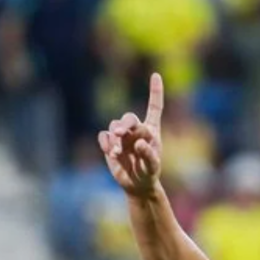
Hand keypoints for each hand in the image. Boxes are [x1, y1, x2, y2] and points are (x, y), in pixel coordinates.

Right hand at [99, 72, 163, 197]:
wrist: (137, 185)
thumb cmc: (149, 173)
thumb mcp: (152, 167)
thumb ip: (148, 155)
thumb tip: (139, 142)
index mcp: (151, 130)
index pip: (154, 107)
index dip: (155, 91)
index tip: (156, 75)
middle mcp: (136, 129)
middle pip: (129, 118)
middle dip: (125, 124)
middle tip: (120, 134)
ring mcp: (122, 136)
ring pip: (115, 126)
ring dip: (115, 138)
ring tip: (118, 153)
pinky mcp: (110, 143)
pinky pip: (104, 136)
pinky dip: (106, 143)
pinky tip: (111, 153)